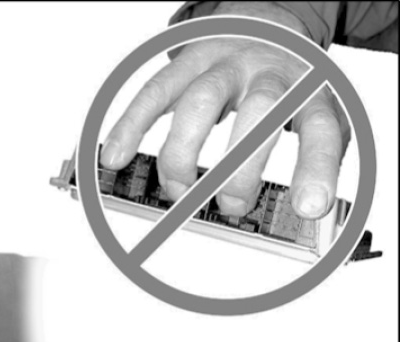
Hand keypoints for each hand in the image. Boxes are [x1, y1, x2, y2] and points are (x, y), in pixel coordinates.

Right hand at [101, 1, 349, 218]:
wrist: (264, 26)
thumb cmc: (285, 87)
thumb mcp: (311, 118)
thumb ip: (307, 163)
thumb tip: (299, 218)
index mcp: (310, 90)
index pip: (322, 129)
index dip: (316, 168)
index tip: (309, 208)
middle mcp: (268, 73)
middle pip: (257, 114)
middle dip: (238, 170)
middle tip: (229, 206)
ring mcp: (224, 65)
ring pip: (200, 103)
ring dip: (184, 156)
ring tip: (179, 192)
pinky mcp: (186, 64)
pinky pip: (154, 92)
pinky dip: (131, 126)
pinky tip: (116, 155)